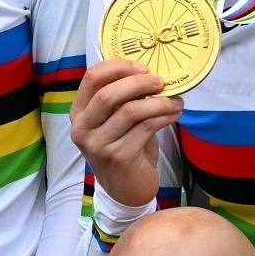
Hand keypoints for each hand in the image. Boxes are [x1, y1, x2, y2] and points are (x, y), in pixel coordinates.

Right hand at [70, 58, 179, 208]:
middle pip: (108, 94)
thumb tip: (150, 73)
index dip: (118, 67)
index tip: (143, 67)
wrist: (126, 189)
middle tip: (162, 81)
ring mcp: (98, 145)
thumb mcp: (116, 120)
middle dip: (139, 83)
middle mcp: (83, 128)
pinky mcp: (118, 157)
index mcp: (79, 112)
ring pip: (130, 111)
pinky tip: (174, 114)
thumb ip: (123, 98)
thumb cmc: (124, 148)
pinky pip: (145, 127)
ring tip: (175, 101)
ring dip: (158, 102)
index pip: (92, 78)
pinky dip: (164, 117)